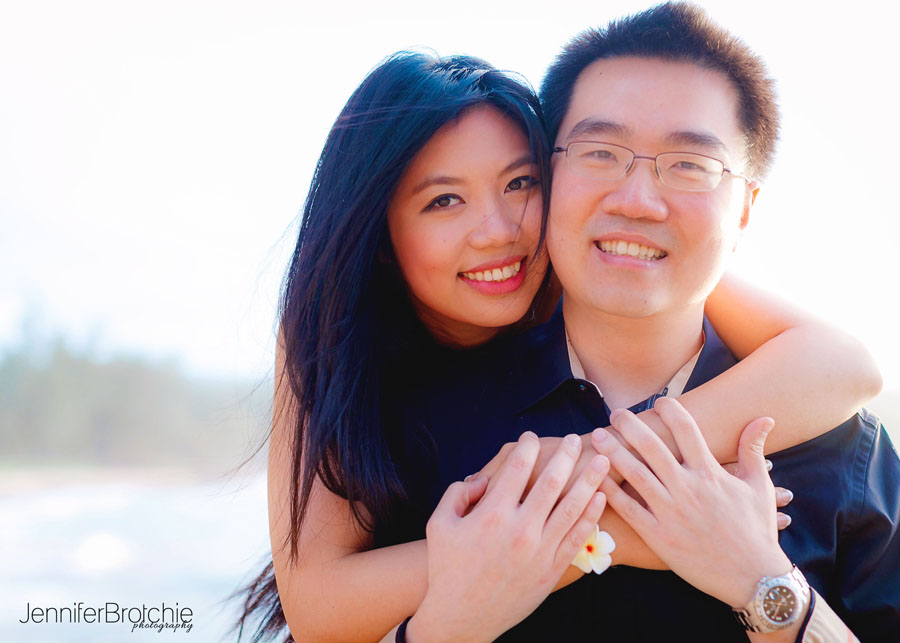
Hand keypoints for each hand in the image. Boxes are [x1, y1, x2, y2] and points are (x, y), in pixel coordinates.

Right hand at [408, 432, 608, 641]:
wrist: (462, 618)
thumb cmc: (447, 568)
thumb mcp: (439, 524)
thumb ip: (458, 494)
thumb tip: (482, 479)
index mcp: (491, 515)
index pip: (517, 469)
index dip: (526, 447)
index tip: (531, 437)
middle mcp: (519, 530)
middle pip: (551, 482)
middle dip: (565, 456)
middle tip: (574, 439)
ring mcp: (539, 551)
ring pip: (571, 507)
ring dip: (589, 480)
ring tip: (602, 461)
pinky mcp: (551, 569)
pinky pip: (576, 537)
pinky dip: (590, 515)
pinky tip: (599, 498)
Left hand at [591, 398, 792, 607]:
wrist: (754, 578)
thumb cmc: (757, 530)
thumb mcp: (760, 487)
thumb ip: (753, 450)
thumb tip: (763, 418)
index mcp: (711, 474)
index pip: (686, 431)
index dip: (671, 412)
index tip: (659, 403)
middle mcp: (688, 489)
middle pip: (652, 448)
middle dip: (630, 426)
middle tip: (615, 413)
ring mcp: (671, 513)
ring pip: (635, 474)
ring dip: (614, 452)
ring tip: (597, 437)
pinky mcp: (659, 536)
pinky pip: (628, 509)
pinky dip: (610, 491)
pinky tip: (595, 477)